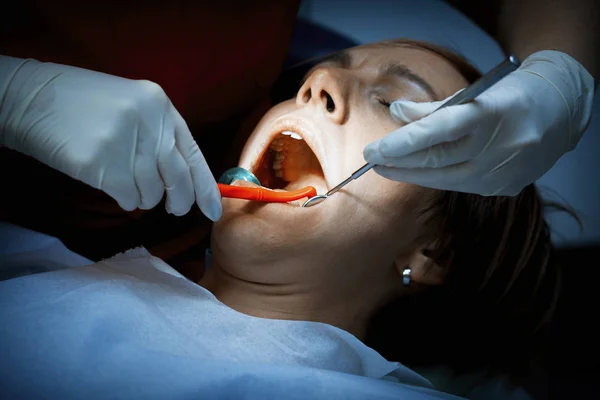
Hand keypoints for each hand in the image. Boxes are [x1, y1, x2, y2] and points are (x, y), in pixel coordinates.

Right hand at [0, 57, 221, 219]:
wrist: (31, 98)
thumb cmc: (82, 107)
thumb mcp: (132, 107)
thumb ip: (159, 136)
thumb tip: (185, 182)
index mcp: (159, 104)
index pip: (192, 153)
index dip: (205, 186)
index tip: (213, 210)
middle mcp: (149, 119)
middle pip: (178, 178)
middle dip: (179, 201)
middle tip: (174, 209)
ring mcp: (125, 139)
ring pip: (152, 192)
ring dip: (141, 197)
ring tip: (124, 181)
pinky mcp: (103, 161)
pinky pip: (128, 197)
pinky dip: (123, 198)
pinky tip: (110, 184)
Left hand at [363, 51, 594, 195]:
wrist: (561, 113)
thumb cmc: (512, 96)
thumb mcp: (476, 91)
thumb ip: (433, 108)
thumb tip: (395, 115)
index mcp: (492, 114)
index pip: (439, 131)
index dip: (403, 143)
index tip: (374, 149)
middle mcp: (499, 147)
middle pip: (437, 160)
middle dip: (399, 162)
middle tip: (371, 160)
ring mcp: (503, 172)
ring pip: (445, 179)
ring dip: (411, 174)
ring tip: (387, 168)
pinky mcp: (505, 188)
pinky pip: (460, 185)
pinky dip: (437, 178)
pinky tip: (418, 173)